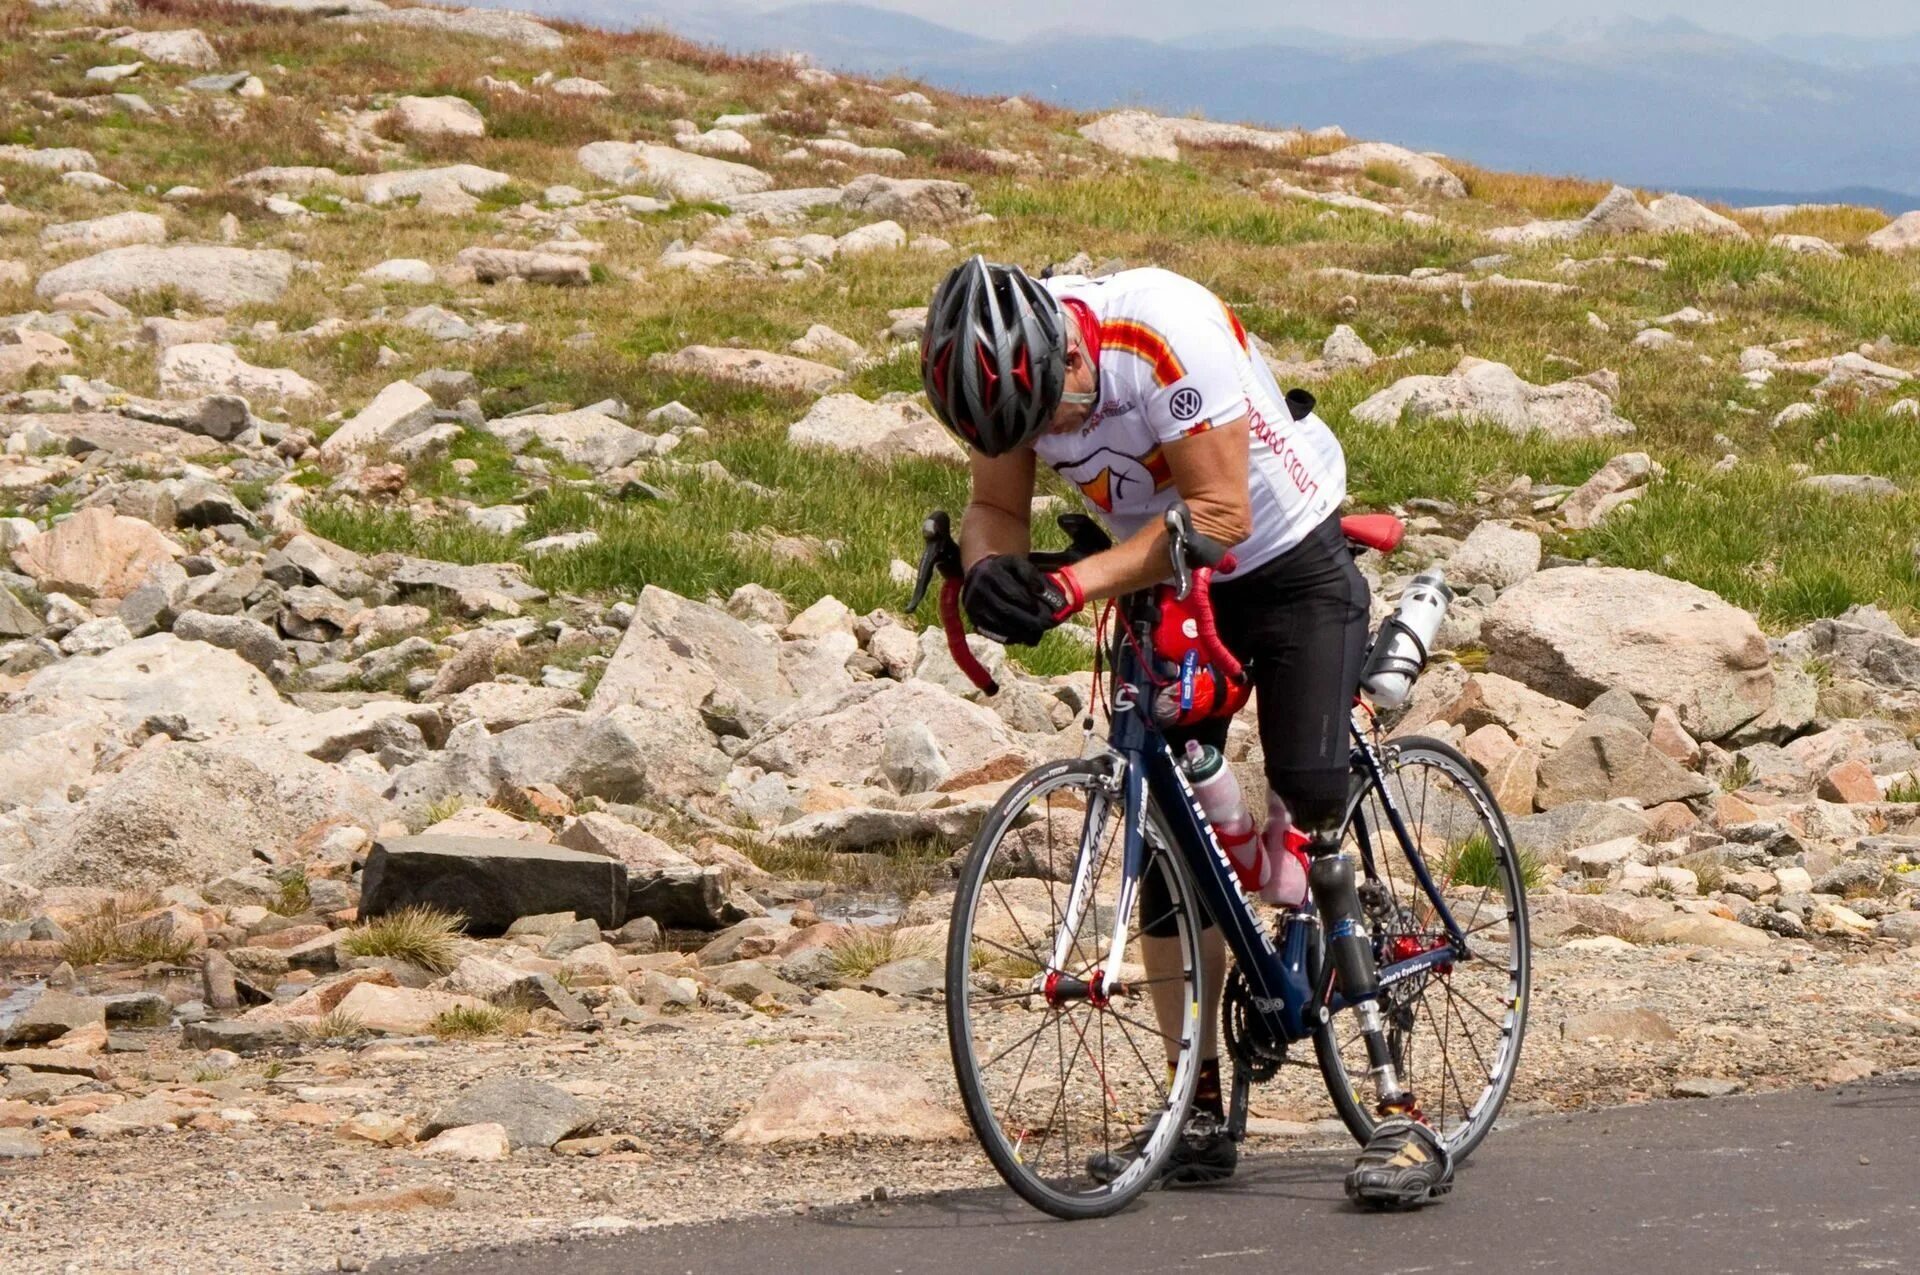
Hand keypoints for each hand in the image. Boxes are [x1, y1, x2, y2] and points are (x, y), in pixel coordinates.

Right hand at [962, 555, 1078, 646]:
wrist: (979, 574)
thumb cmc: (1004, 569)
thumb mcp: (1016, 563)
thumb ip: (1030, 573)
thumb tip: (1041, 590)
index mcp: (990, 573)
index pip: (1010, 591)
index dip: (1027, 602)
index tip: (1043, 609)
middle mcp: (978, 590)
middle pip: (1005, 610)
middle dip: (1027, 620)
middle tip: (1046, 625)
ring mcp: (974, 607)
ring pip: (999, 624)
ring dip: (1020, 632)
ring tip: (1038, 634)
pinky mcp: (974, 619)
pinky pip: (993, 633)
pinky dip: (1011, 637)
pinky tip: (1025, 638)